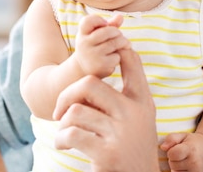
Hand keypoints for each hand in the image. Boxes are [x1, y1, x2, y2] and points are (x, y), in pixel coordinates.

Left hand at [53, 47, 159, 171]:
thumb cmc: (133, 148)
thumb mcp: (141, 118)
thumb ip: (127, 94)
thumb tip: (118, 52)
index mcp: (142, 101)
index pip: (132, 62)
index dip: (118, 48)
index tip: (107, 49)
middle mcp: (134, 113)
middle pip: (89, 83)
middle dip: (67, 95)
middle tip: (59, 110)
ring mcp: (121, 134)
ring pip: (75, 111)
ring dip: (62, 124)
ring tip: (65, 133)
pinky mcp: (107, 154)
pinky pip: (71, 134)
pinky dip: (60, 139)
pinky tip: (64, 144)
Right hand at [73, 13, 129, 77]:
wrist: (84, 70)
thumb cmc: (93, 47)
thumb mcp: (96, 35)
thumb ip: (109, 25)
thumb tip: (120, 16)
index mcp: (82, 33)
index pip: (87, 21)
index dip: (98, 19)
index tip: (105, 23)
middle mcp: (84, 43)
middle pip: (107, 31)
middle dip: (117, 32)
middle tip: (120, 35)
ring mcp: (91, 55)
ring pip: (114, 44)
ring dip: (122, 43)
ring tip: (124, 44)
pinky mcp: (100, 65)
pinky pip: (116, 56)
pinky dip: (118, 56)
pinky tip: (115, 58)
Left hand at [160, 132, 202, 171]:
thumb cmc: (192, 142)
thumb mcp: (182, 135)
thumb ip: (171, 138)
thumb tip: (163, 147)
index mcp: (191, 149)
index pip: (173, 154)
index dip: (171, 151)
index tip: (176, 148)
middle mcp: (195, 162)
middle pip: (172, 164)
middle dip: (174, 160)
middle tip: (182, 155)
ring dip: (177, 168)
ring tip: (184, 161)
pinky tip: (186, 167)